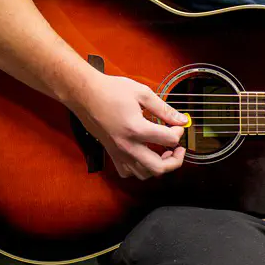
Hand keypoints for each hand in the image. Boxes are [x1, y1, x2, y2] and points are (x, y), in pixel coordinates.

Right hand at [71, 73, 187, 179]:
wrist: (83, 93)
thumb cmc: (109, 90)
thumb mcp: (142, 93)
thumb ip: (164, 109)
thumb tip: (181, 120)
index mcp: (136, 128)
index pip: (169, 140)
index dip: (179, 132)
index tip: (177, 125)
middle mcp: (127, 145)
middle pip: (159, 168)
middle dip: (175, 160)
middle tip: (177, 149)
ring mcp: (118, 151)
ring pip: (144, 174)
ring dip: (158, 167)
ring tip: (163, 153)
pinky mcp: (111, 153)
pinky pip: (127, 172)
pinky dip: (139, 169)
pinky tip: (144, 156)